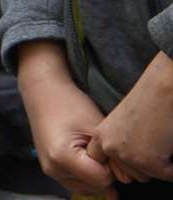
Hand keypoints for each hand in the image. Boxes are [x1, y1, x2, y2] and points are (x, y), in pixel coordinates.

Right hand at [18, 41, 116, 197]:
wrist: (44, 92)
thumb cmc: (71, 104)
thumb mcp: (96, 128)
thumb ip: (111, 156)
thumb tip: (125, 179)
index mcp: (62, 157)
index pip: (102, 179)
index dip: (112, 166)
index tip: (107, 149)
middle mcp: (53, 169)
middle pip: (95, 187)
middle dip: (105, 173)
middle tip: (101, 150)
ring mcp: (50, 171)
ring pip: (87, 189)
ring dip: (96, 177)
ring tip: (93, 153)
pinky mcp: (50, 169)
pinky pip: (77, 184)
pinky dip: (86, 177)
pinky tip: (87, 159)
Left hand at [89, 52, 172, 183]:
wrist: (163, 89)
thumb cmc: (148, 102)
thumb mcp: (122, 124)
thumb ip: (119, 144)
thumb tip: (125, 173)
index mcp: (101, 137)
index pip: (99, 163)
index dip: (118, 164)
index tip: (133, 156)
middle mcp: (109, 148)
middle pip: (130, 174)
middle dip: (146, 164)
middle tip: (152, 141)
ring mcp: (127, 156)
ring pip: (148, 175)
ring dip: (158, 165)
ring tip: (159, 140)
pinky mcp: (148, 162)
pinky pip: (166, 175)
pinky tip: (169, 145)